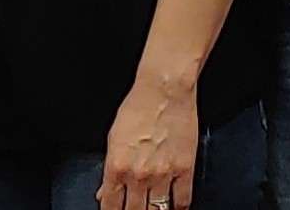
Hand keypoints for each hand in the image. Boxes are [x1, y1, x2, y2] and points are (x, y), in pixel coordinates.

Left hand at [100, 74, 199, 207]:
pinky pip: (183, 201)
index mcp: (117, 166)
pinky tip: (173, 207)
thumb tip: (105, 191)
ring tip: (152, 209)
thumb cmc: (138, 107)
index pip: (110, 205)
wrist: (164, 91)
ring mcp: (163, 174)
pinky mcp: (185, 170)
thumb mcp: (113, 137)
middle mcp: (139, 175)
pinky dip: (178, 208)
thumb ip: (109, 169)